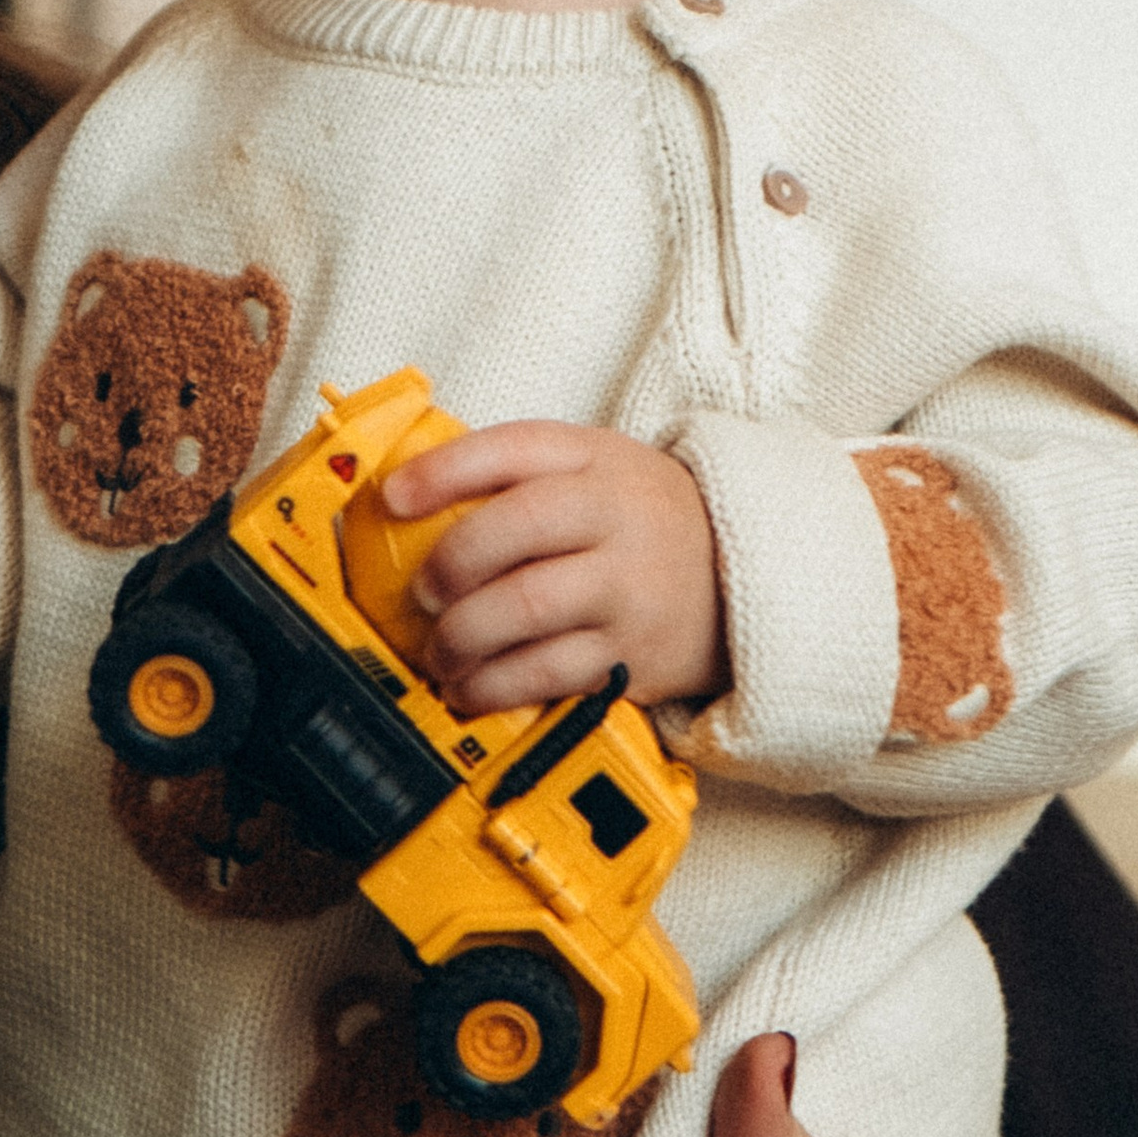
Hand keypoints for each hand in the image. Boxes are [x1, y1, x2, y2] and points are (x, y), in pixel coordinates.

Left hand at [379, 420, 724, 713]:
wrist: (745, 575)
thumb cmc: (642, 519)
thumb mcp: (596, 469)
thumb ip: (520, 475)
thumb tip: (410, 499)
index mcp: (596, 461)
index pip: (512, 449)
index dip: (442, 471)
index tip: (392, 498)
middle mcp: (616, 518)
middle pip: (515, 530)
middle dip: (450, 565)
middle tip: (423, 593)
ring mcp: (628, 588)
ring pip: (525, 609)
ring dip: (461, 636)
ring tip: (439, 651)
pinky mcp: (632, 653)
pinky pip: (547, 673)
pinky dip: (493, 686)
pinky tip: (469, 688)